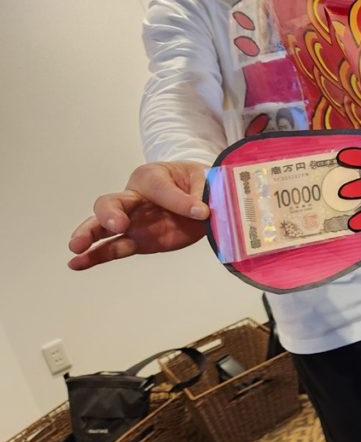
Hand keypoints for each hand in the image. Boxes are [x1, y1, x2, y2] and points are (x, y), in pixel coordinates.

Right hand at [68, 161, 210, 269]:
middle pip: (111, 203)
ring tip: (76, 247)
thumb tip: (200, 211)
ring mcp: (132, 221)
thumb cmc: (196, 182)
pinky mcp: (137, 240)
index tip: (202, 211)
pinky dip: (95, 257)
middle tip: (118, 225)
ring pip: (102, 227)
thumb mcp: (201, 180)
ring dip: (89, 236)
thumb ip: (197, 195)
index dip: (178, 199)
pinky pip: (113, 248)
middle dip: (110, 214)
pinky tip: (77, 264)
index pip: (157, 187)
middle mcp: (134, 198)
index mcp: (151, 177)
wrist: (200, 197)